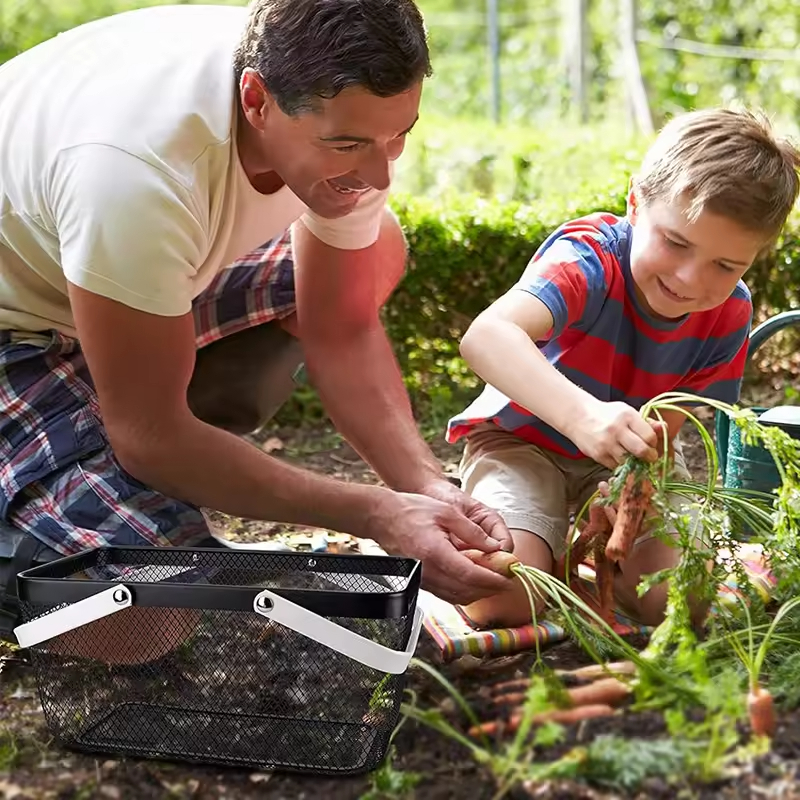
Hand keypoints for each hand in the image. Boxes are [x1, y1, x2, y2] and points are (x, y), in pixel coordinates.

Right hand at [364, 488, 515, 604]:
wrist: (382, 518)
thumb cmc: (411, 510)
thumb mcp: (446, 512)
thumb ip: (472, 531)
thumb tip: (494, 547)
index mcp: (435, 552)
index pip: (470, 575)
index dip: (492, 580)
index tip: (508, 578)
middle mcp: (428, 572)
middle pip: (466, 591)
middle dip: (490, 588)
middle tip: (506, 579)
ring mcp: (423, 579)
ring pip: (457, 597)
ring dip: (478, 592)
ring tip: (494, 580)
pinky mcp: (420, 582)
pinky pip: (446, 594)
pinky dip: (464, 591)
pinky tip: (474, 580)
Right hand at [565, 400, 665, 468]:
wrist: (578, 416)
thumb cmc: (606, 414)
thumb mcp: (626, 412)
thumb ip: (645, 422)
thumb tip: (664, 428)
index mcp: (627, 416)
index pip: (649, 436)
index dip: (654, 443)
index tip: (651, 443)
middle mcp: (617, 430)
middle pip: (641, 451)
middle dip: (649, 457)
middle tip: (649, 456)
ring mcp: (606, 444)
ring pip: (629, 462)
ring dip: (634, 462)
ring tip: (633, 456)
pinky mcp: (598, 455)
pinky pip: (616, 466)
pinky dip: (620, 464)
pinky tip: (619, 457)